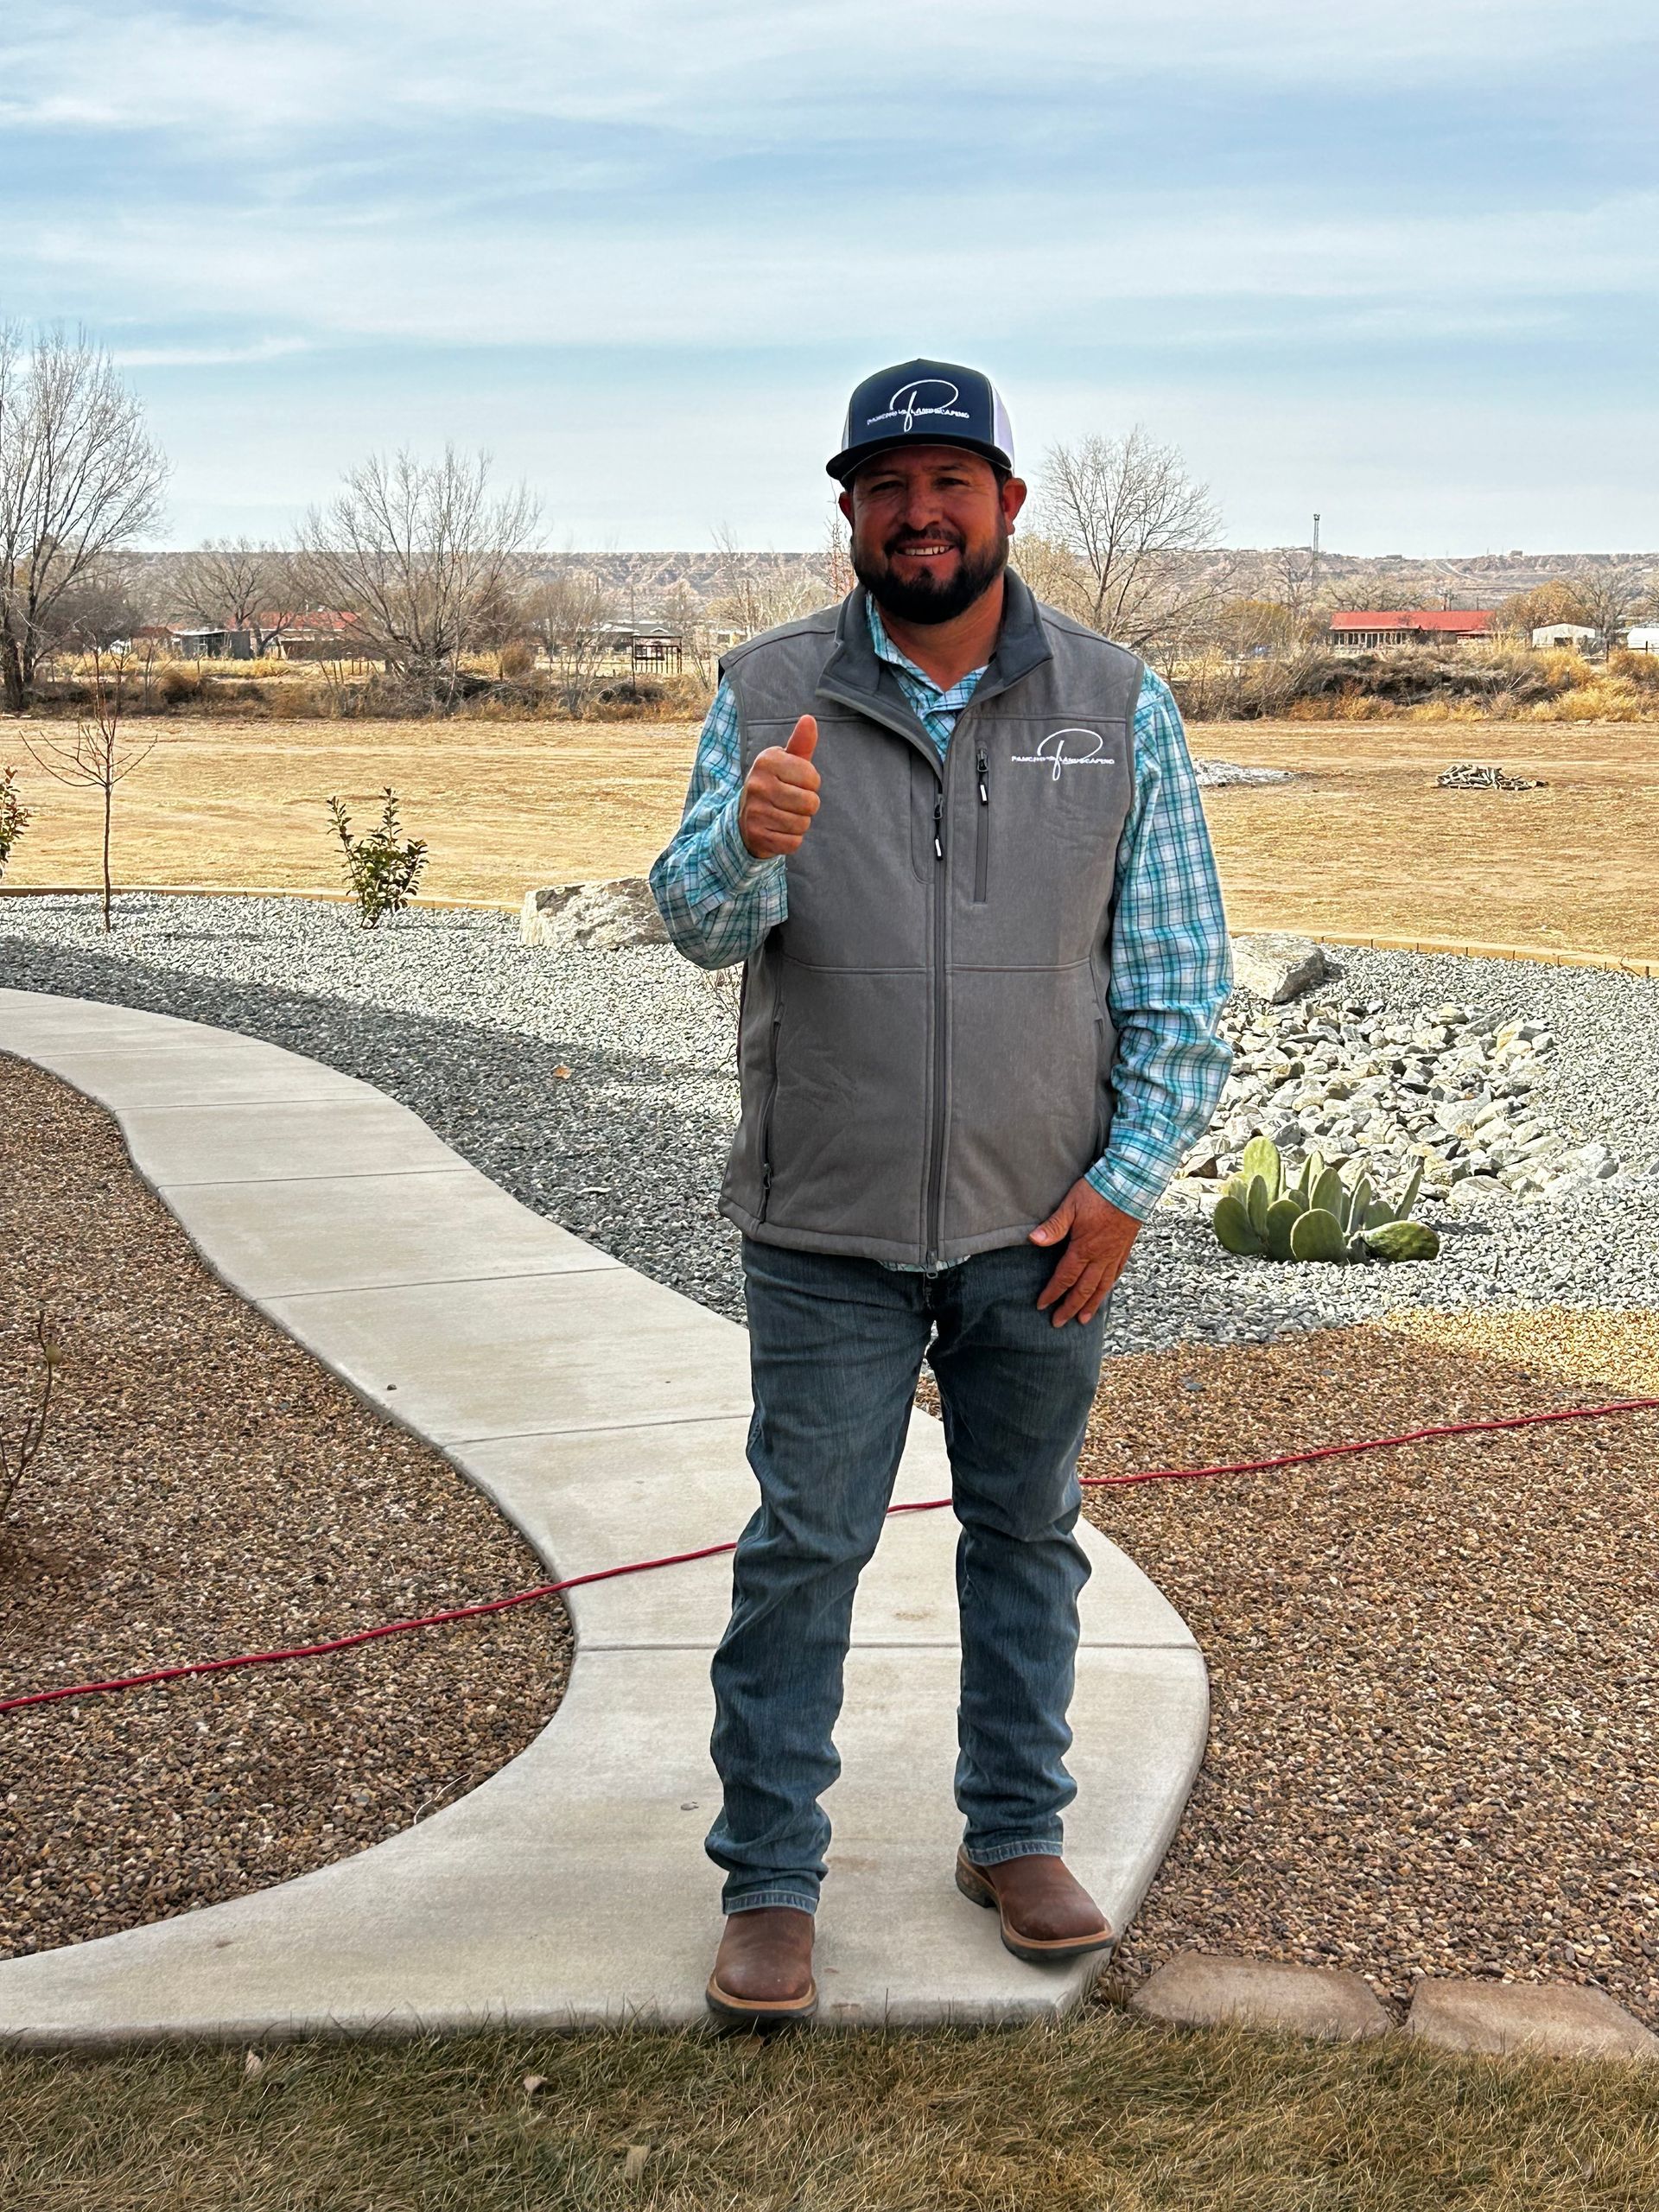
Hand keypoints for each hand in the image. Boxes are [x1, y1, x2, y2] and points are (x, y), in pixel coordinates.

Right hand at [739, 715, 819, 857]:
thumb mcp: (786, 761)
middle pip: (810, 803)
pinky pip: (793, 842)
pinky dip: (791, 840)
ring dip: (799, 823)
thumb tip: (809, 719)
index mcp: (767, 761)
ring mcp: (754, 811)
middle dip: (808, 806)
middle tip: (792, 802)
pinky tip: (779, 831)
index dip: (811, 784)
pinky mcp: (756, 835)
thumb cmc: (775, 784)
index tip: (797, 783)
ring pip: (802, 824)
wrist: (745, 817)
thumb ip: (801, 743)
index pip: (813, 778)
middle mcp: (757, 784)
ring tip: (785, 815)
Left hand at [1030, 1179, 1139, 1326]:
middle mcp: (1100, 1257)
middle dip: (1070, 1308)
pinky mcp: (1124, 1249)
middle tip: (1059, 1323)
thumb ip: (1054, 1226)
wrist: (1132, 1186)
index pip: (1065, 1278)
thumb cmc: (1098, 1193)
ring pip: (1102, 1287)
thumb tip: (1034, 1240)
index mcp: (1083, 1249)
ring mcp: (1114, 1255)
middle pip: (1083, 1290)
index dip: (1053, 1293)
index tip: (1042, 1306)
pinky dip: (1109, 1287)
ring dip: (1091, 1305)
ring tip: (1084, 1320)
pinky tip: (1105, 1293)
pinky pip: (1116, 1274)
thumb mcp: (1070, 1206)